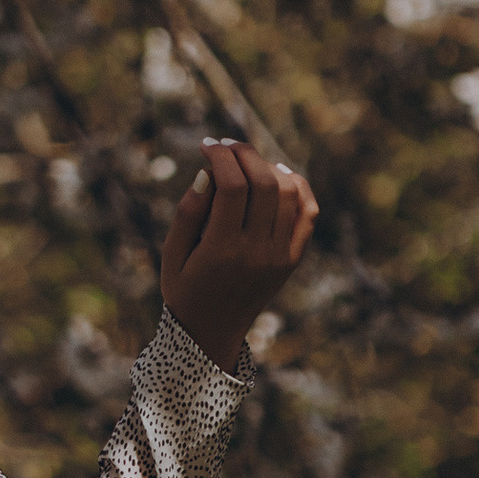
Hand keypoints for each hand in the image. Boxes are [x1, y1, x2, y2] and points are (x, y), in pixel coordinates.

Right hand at [157, 139, 317, 370]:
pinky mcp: (291, 259)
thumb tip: (208, 173)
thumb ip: (187, 213)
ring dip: (268, 167)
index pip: (232, 186)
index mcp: (221, 250)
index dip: (221, 157)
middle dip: (245, 154)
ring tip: (247, 161)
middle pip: (263, 183)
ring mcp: (279, 256)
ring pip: (287, 192)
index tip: (207, 145)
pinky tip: (279, 175)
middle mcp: (256, 252)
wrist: (211, 333)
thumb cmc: (184, 289)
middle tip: (227, 146)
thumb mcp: (171, 254)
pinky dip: (297, 187)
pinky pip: (307, 212)